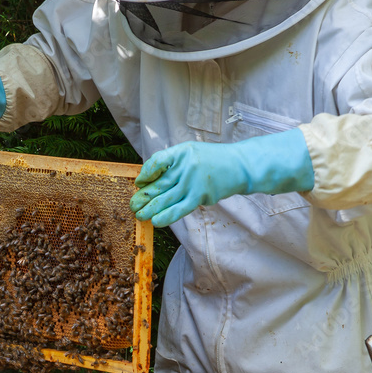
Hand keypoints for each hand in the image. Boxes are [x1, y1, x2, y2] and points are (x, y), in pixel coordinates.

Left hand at [129, 130, 313, 227]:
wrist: (239, 166)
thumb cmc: (214, 161)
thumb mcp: (193, 154)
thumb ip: (174, 165)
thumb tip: (151, 180)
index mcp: (182, 152)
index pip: (157, 161)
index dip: (146, 173)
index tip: (139, 183)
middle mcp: (186, 165)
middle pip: (159, 183)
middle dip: (144, 196)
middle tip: (132, 205)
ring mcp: (193, 181)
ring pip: (166, 198)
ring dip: (151, 208)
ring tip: (139, 215)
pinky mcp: (200, 195)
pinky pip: (179, 208)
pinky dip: (167, 215)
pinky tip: (156, 221)